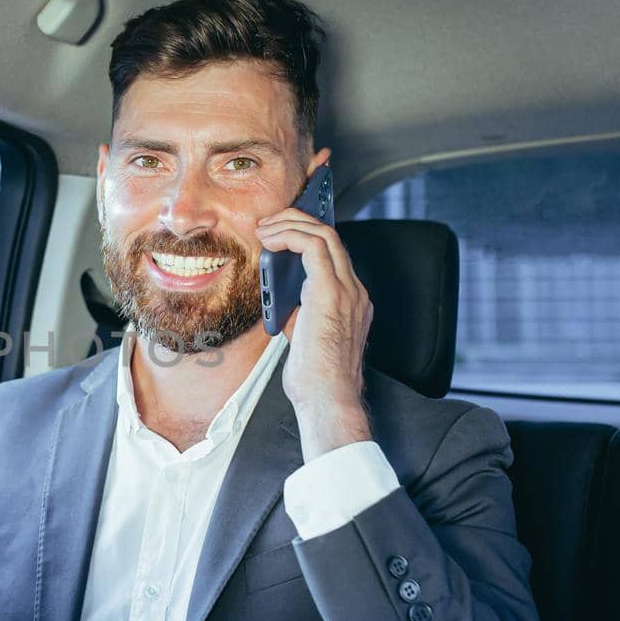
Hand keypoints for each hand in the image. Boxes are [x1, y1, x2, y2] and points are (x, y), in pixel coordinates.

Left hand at [256, 208, 373, 459]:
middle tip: (269, 223)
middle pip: (330, 236)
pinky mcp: (330, 291)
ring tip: (264, 228)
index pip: (333, 254)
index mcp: (352, 301)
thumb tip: (278, 296)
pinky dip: (289, 236)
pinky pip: (312, 246)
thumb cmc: (314, 379)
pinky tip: (269, 240)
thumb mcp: (303, 337)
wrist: (327, 399)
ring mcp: (346, 289)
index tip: (281, 233)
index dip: (307, 237)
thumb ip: (297, 312)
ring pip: (323, 234)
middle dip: (297, 221)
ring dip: (290, 224)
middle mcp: (355, 291)